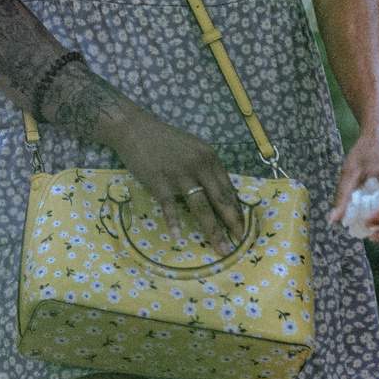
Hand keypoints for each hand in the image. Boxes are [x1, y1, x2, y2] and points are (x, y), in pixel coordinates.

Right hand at [105, 109, 246, 254]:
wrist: (135, 129)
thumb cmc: (165, 141)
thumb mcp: (193, 149)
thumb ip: (207, 169)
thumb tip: (221, 195)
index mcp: (209, 158)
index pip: (228, 189)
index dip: (237, 211)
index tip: (243, 228)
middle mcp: (199, 165)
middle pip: (219, 200)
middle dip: (232, 224)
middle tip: (241, 242)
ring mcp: (179, 174)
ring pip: (201, 206)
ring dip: (212, 230)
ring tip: (220, 248)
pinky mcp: (160, 180)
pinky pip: (169, 205)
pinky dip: (174, 221)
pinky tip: (178, 236)